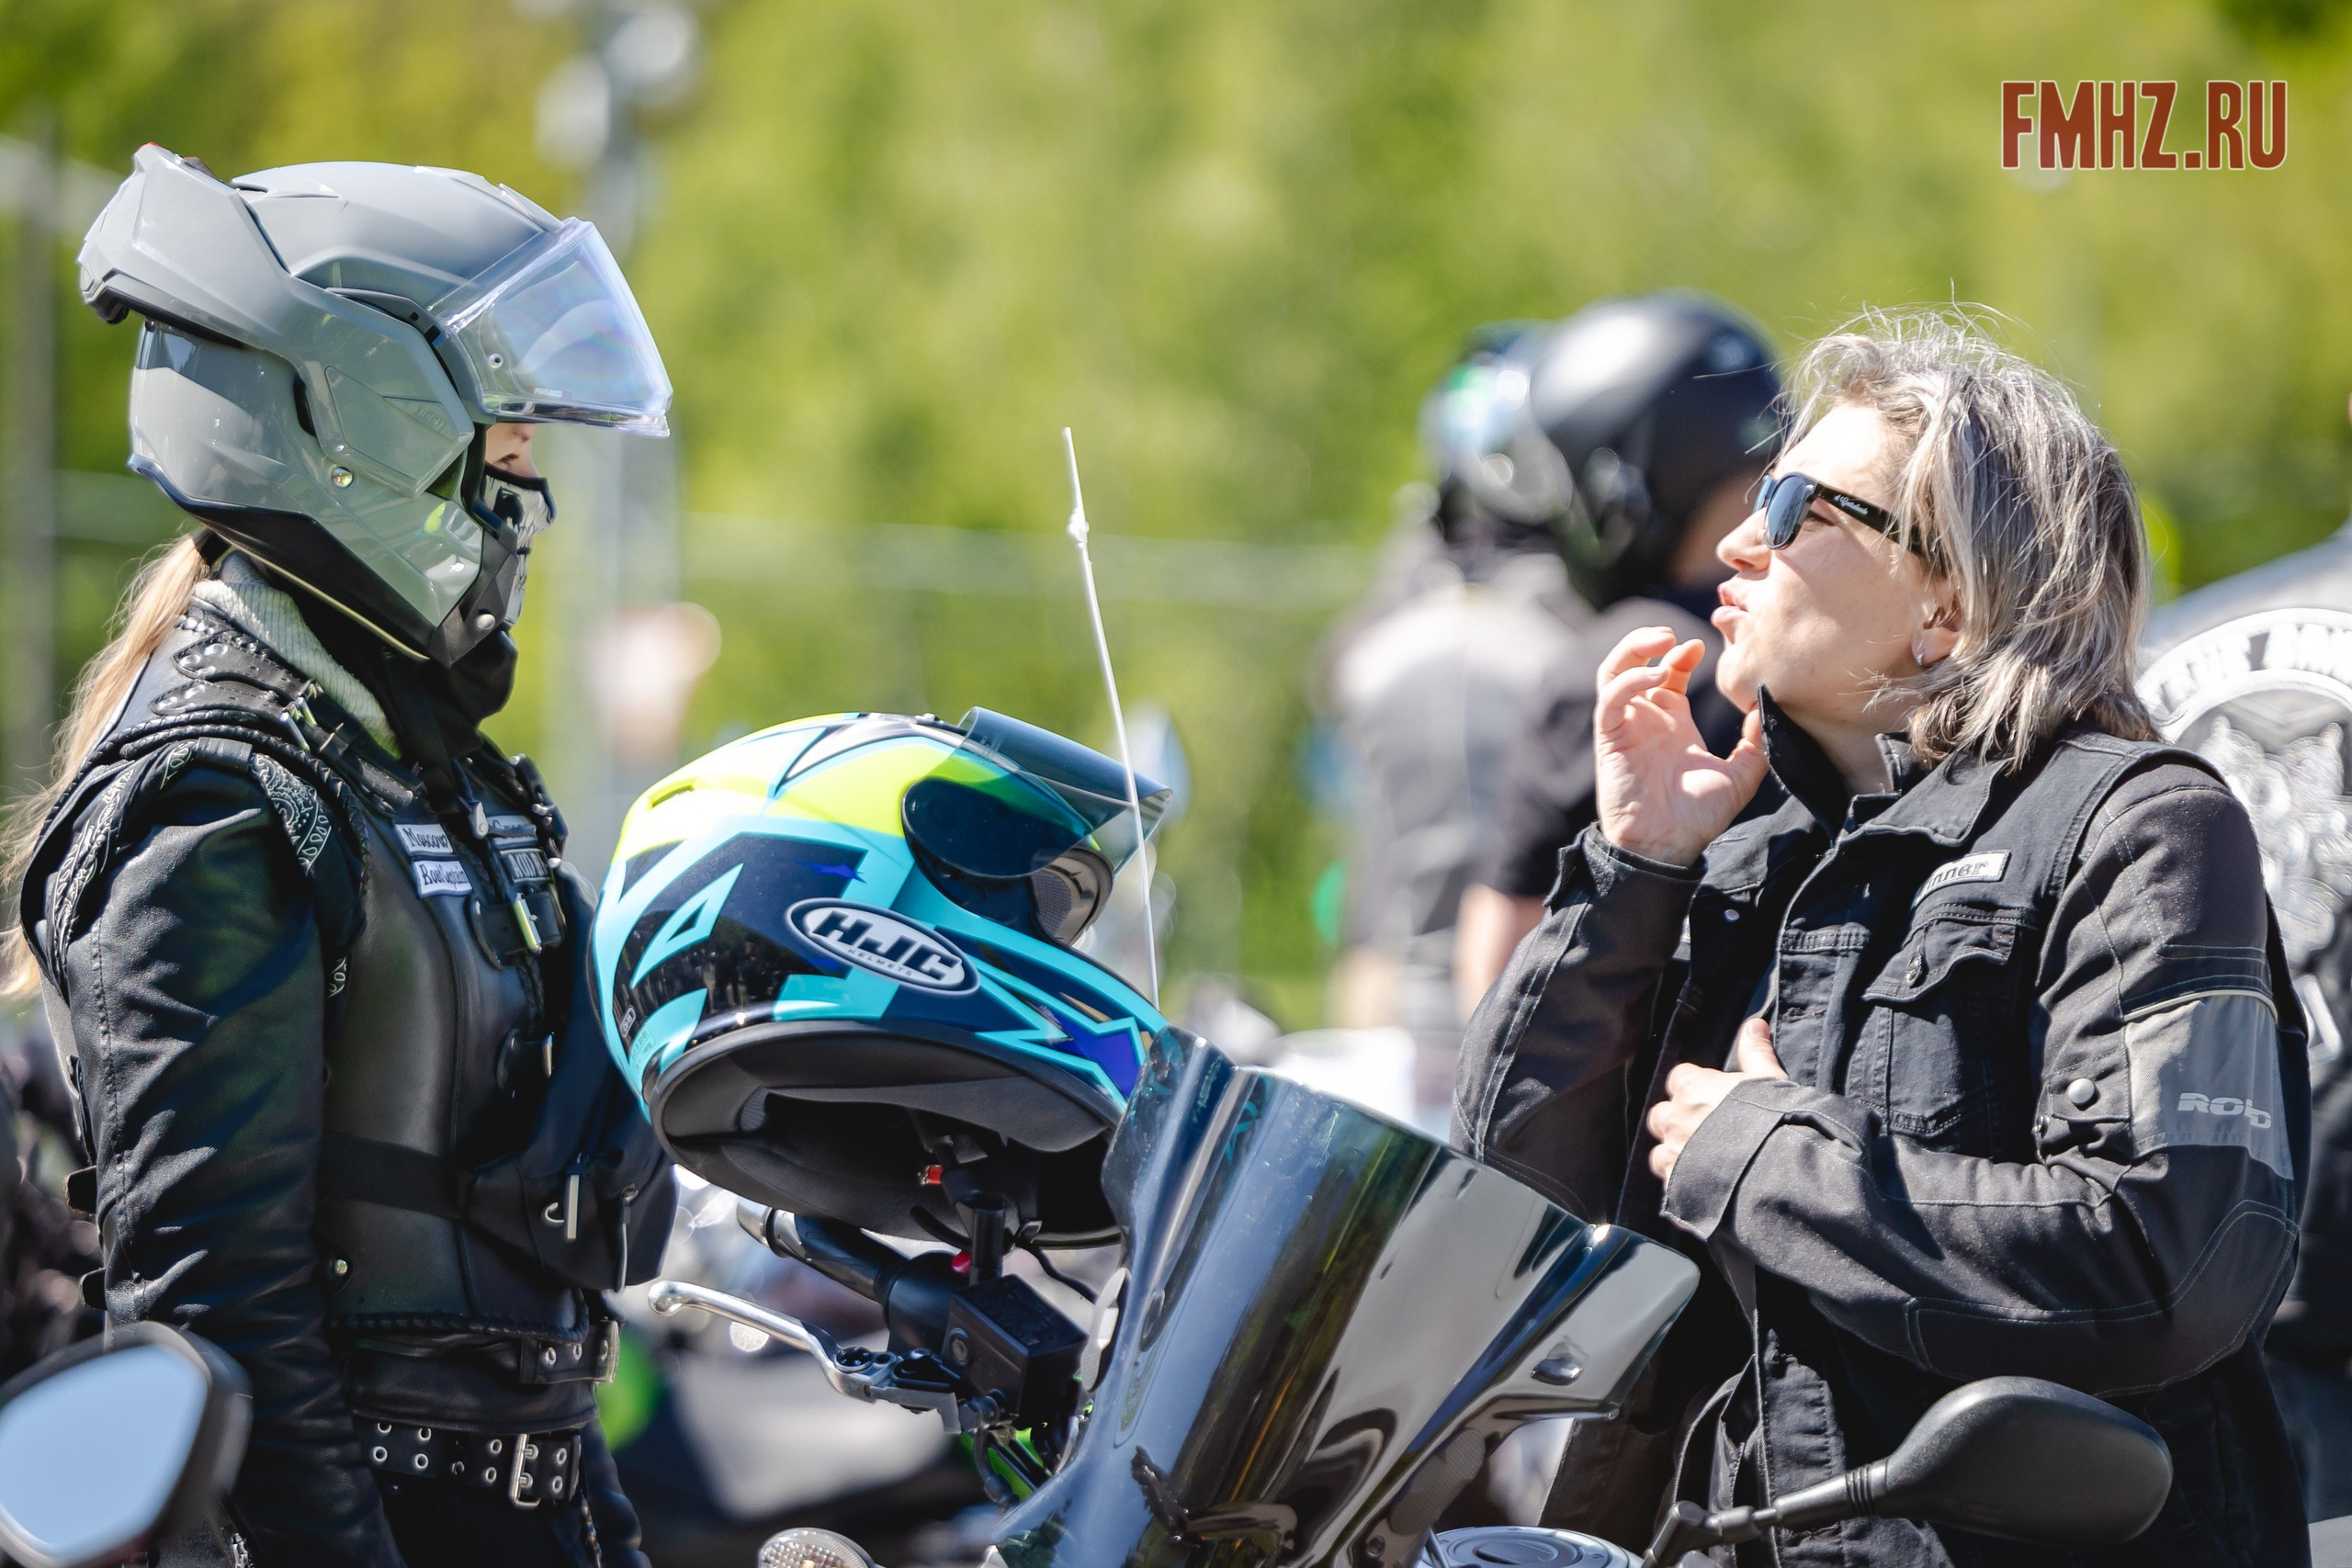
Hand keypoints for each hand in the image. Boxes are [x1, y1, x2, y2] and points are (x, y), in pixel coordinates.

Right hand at [1593, 629, 1768, 866]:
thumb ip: (1754, 744)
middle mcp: (1646, 719)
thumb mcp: (1739, 776)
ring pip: (1613, 672)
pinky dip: (1631, 680)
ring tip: (1660, 640)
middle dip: (1648, 641)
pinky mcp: (1610, 737)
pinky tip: (1658, 677)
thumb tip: (1767, 711)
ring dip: (1632, 650)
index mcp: (1672, 723)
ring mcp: (1625, 726)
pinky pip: (1611, 698)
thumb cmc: (1698, 818)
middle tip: (1673, 633)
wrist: (1668, 845)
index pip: (1668, 673)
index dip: (1680, 654)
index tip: (1702, 645)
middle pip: (1634, 663)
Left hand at [1646, 1015, 1785, 1180]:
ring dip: (1674, 1152)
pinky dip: (1679, 1181)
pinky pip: (1667, 1181)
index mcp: (1692, 1087)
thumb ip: (1756, 1052)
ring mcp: (1673, 1152)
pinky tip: (1697, 1184)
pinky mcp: (1677, 1183)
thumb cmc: (1771, 1119)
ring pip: (1659, 1151)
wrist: (1773, 1167)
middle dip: (1676, 1119)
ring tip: (1696, 1159)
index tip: (1709, 1095)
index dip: (1693, 1086)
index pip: (1678, 1078)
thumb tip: (1754, 1024)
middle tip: (1701, 1128)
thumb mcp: (1768, 1080)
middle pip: (1661, 1114)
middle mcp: (1675, 1118)